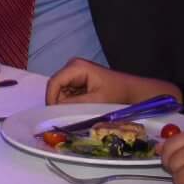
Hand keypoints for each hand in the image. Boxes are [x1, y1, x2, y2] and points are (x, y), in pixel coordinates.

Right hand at [45, 58, 175, 108]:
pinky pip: (66, 93)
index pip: (54, 83)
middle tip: (67, 117)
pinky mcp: (77, 80)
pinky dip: (70, 102)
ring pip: (59, 92)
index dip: (51, 100)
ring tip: (78, 111)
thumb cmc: (117, 93)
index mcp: (76, 67)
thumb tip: (55, 111)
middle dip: (59, 102)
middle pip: (55, 87)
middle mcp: (72, 66)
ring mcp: (74, 73)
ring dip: (65, 104)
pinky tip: (82, 107)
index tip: (54, 116)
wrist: (132, 92)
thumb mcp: (95, 101)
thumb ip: (74, 104)